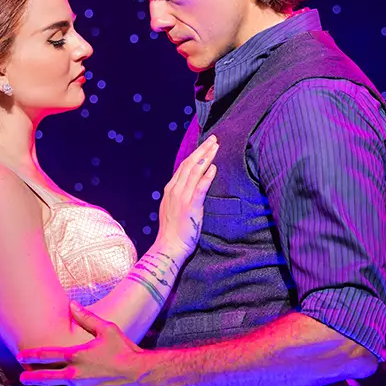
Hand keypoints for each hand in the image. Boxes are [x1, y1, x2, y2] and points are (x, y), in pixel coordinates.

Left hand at [18, 302, 159, 385]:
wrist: (142, 376)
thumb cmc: (126, 350)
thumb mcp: (107, 329)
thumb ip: (86, 318)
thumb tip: (72, 304)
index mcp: (76, 355)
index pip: (46, 355)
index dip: (30, 355)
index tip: (20, 357)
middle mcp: (74, 375)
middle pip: (44, 377)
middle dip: (30, 377)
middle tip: (22, 378)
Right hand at [155, 134, 218, 256]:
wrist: (168, 247)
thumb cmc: (173, 231)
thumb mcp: (173, 208)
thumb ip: (180, 196)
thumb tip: (190, 187)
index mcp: (170, 189)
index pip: (184, 166)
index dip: (195, 154)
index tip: (206, 145)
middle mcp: (174, 190)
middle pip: (190, 164)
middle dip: (202, 150)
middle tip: (214, 139)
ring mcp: (181, 197)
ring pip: (194, 172)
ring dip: (206, 158)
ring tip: (216, 147)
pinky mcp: (190, 206)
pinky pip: (199, 188)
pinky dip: (207, 176)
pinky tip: (214, 168)